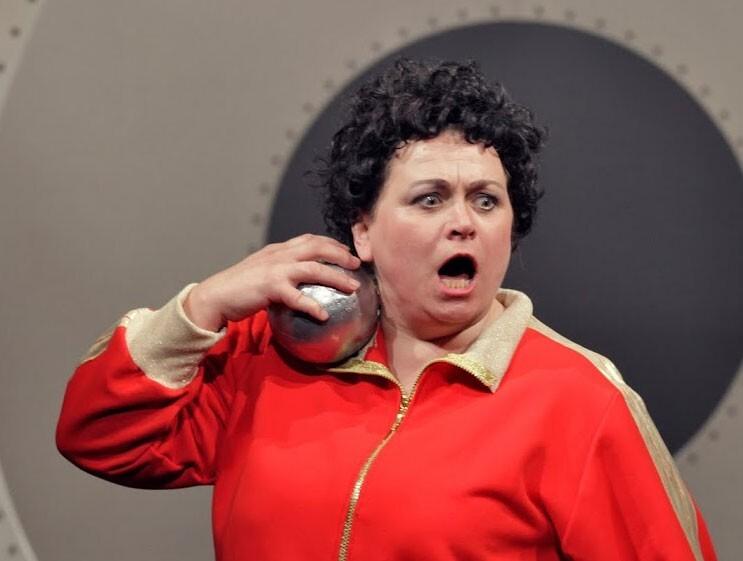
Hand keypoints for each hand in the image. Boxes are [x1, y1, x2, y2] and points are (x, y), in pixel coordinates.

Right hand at [184, 234, 361, 330]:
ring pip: (314, 268)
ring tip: (352, 286)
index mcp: (278, 250)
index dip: (330, 243)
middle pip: (317, 247)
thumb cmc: (239, 288)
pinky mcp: (270, 287)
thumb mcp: (262, 271)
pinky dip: (312, 305)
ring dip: (337, 276)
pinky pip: (297, 297)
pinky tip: (323, 315)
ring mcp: (276, 269)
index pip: (309, 239)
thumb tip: (300, 282)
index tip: (346, 250)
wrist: (215, 295)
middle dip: (341, 253)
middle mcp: (279, 255)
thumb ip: (280, 271)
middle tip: (357, 264)